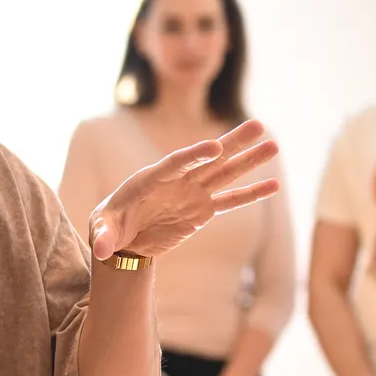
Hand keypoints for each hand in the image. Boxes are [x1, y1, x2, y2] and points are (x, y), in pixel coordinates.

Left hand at [88, 119, 279, 261]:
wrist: (123, 237)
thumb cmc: (108, 227)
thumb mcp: (101, 230)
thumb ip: (103, 236)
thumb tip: (101, 250)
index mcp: (150, 179)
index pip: (175, 163)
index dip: (195, 155)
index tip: (216, 147)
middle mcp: (176, 181)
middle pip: (208, 160)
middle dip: (233, 143)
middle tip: (259, 125)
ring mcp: (192, 193)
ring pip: (225, 174)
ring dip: (249, 160)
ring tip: (274, 145)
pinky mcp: (202, 210)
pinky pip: (230, 201)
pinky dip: (251, 195)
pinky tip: (274, 185)